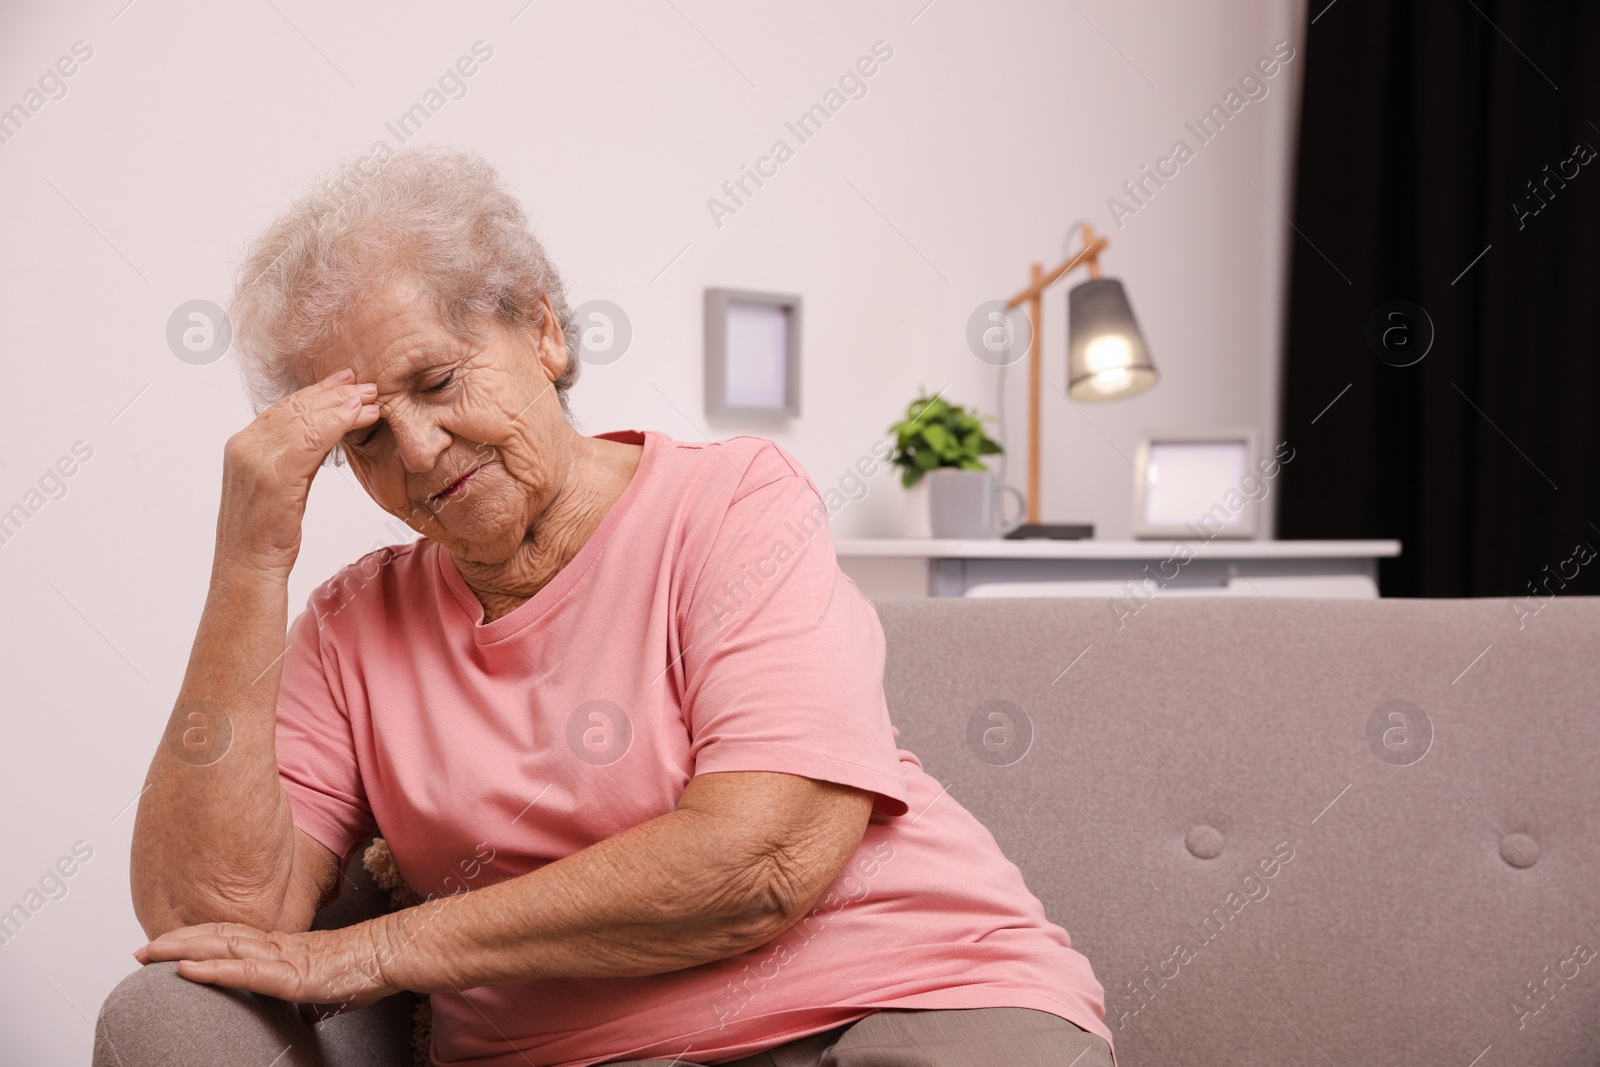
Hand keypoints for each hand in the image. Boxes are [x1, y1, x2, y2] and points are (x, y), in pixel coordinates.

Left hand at [134, 919, 398, 1020]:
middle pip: (217, 936)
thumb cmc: (366, 968)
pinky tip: (187, 969)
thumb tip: (299, 1001)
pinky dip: (211, 969)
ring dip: (182, 950)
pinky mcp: (290, 974)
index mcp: (284, 946)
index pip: (231, 936)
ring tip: (150, 954)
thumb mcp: (325, 981)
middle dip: (176, 942)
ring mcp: (281, 957)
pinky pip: (244, 971)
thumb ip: (303, 986)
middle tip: (140, 951)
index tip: (168, 946)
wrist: (392, 955)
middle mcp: (277, 945)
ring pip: (222, 947)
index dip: (198, 937)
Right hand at [214, 367, 379, 582]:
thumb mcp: (282, 486)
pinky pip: (312, 438)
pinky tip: (359, 415)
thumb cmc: (267, 534)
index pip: (284, 408)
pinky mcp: (274, 475)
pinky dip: (338, 422)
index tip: (345, 381)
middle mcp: (244, 445)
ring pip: (306, 418)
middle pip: (295, 407)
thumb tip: (324, 435)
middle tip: (366, 384)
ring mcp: (255, 458)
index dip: (316, 392)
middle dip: (333, 393)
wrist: (247, 569)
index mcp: (242, 445)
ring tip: (372, 397)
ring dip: (342, 404)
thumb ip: (296, 457)